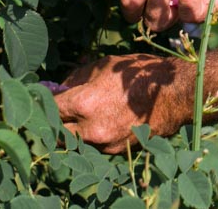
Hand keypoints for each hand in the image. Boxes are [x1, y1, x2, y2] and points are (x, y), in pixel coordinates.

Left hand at [55, 54, 186, 152]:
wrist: (174, 94)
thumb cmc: (138, 73)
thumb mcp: (104, 65)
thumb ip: (76, 79)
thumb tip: (60, 88)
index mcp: (83, 103)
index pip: (49, 109)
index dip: (44, 103)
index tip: (44, 99)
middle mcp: (89, 128)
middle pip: (56, 133)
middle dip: (54, 122)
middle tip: (58, 112)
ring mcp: (103, 144)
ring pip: (75, 142)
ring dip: (74, 131)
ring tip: (82, 116)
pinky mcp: (116, 152)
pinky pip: (95, 145)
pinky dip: (93, 136)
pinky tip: (102, 121)